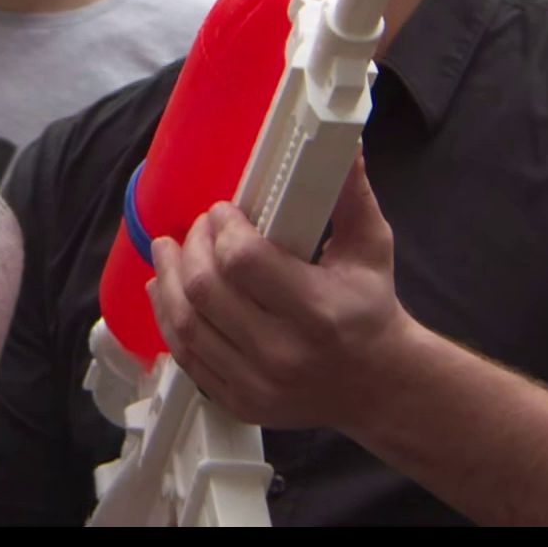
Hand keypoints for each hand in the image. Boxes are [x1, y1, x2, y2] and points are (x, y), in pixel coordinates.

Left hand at [145, 155, 417, 431]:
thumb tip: (342, 143)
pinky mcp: (240, 402)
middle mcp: (284, 354)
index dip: (223, 228)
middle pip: (204, 290)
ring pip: (184, 324)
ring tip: (167, 251)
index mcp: (318, 312)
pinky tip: (167, 291)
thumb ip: (351, 194)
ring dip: (166, 279)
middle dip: (191, 247)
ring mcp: (258, 384)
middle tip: (198, 228)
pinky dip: (168, 317)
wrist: (380, 386)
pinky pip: (186, 357)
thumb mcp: (371, 248)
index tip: (224, 212)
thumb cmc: (370, 308)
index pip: (243, 261)